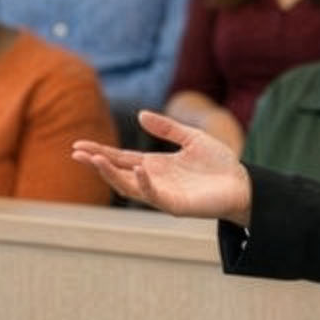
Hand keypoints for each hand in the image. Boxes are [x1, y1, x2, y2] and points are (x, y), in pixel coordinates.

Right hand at [71, 110, 252, 224]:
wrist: (243, 184)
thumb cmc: (219, 163)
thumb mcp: (191, 138)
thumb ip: (167, 128)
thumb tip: (140, 115)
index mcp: (155, 165)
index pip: (121, 159)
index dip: (100, 152)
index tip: (78, 145)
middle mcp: (154, 180)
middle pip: (118, 172)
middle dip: (97, 163)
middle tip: (76, 153)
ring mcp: (163, 194)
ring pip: (129, 187)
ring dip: (111, 174)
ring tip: (95, 160)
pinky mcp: (176, 205)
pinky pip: (154, 196)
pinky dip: (144, 183)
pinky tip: (136, 169)